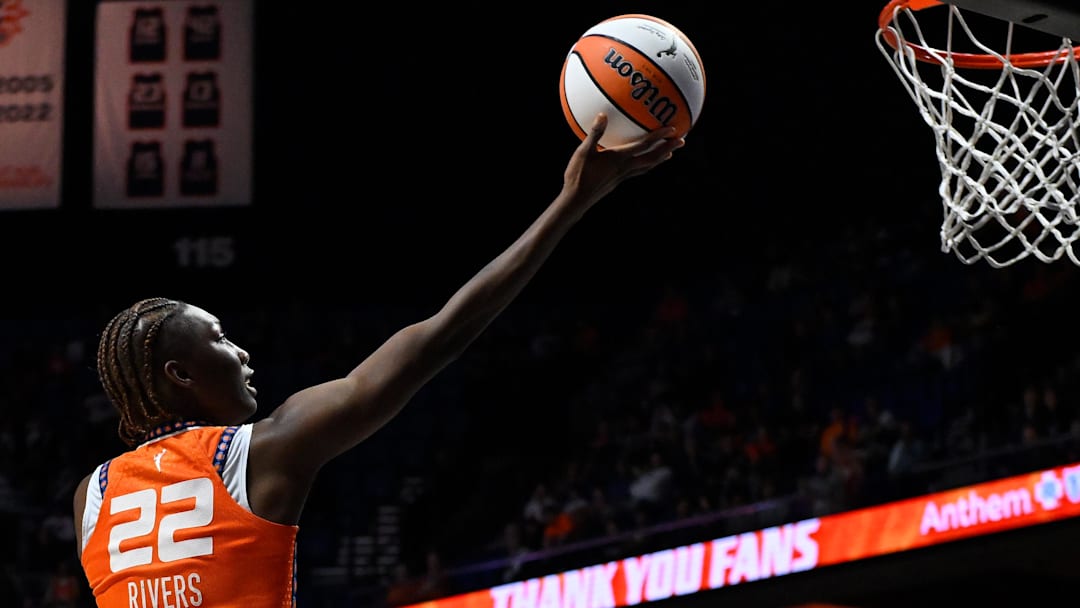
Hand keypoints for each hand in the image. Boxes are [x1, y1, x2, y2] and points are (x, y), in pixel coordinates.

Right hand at [561, 113, 684, 209]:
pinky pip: (638, 171)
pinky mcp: (618, 181)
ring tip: (671, 153)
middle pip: (652, 158)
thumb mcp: (583, 151)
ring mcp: (623, 176)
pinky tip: (645, 163)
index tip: (673, 129)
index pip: (644, 146)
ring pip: (647, 166)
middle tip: (682, 141)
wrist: (576, 199)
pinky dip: (647, 165)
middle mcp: (625, 168)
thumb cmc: (578, 174)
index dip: (659, 137)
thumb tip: (603, 114)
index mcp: (619, 158)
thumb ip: (595, 133)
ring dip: (661, 158)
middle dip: (668, 149)